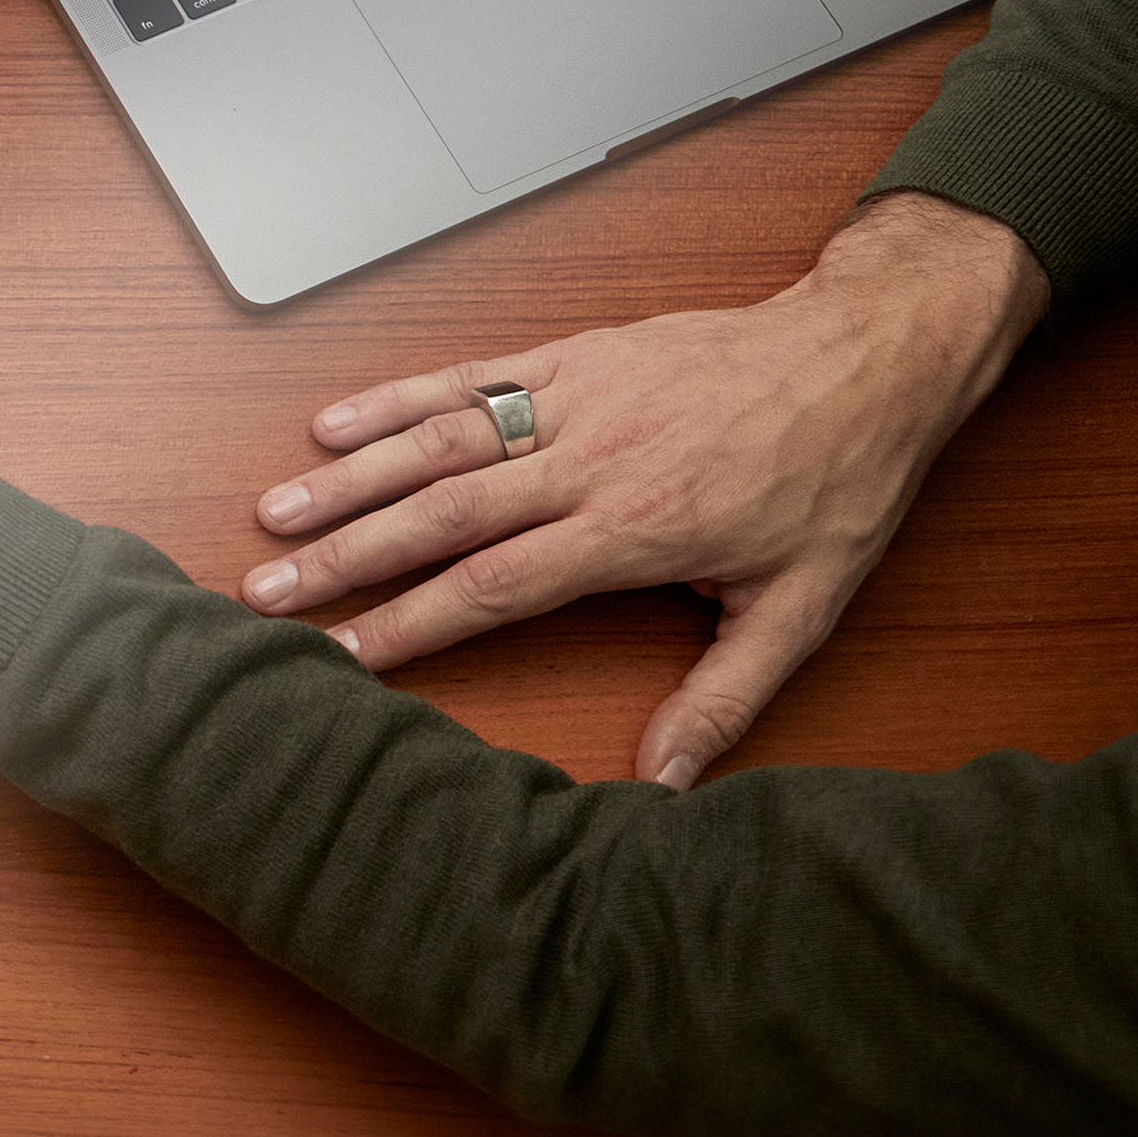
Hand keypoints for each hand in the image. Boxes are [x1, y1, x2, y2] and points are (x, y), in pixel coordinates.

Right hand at [240, 193, 1046, 784]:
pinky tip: (333, 423)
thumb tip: (668, 782)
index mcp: (639, 526)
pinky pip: (471, 377)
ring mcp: (577, 399)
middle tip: (269, 592)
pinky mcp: (575, 356)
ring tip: (277, 514)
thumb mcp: (805, 605)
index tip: (346, 656)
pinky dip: (396, 397)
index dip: (414, 622)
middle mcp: (593, 459)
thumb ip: (726, 696)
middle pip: (444, 513)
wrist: (868, 353)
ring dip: (352, 478)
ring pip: (441, 442)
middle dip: (349, 557)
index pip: (499, 584)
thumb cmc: (837, 479)